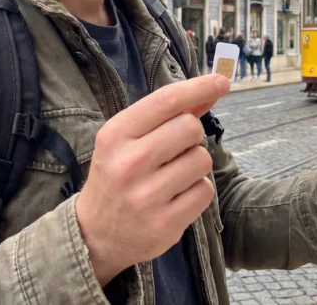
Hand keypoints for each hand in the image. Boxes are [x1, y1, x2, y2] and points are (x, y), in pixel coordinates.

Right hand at [75, 74, 228, 285]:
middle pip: (190, 128)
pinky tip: (176, 197)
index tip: (222, 81)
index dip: (198, 87)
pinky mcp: (165, 222)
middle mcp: (128, 163)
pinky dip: (197, 190)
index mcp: (115, 135)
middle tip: (175, 149)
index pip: (165, 101)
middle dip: (192, 135)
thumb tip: (211, 89)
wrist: (94, 235)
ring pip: (202, 159)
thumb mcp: (128, 141)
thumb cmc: (117, 177)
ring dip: (195, 164)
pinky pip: (205, 190)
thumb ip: (167, 116)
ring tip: (172, 176)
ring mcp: (146, 196)